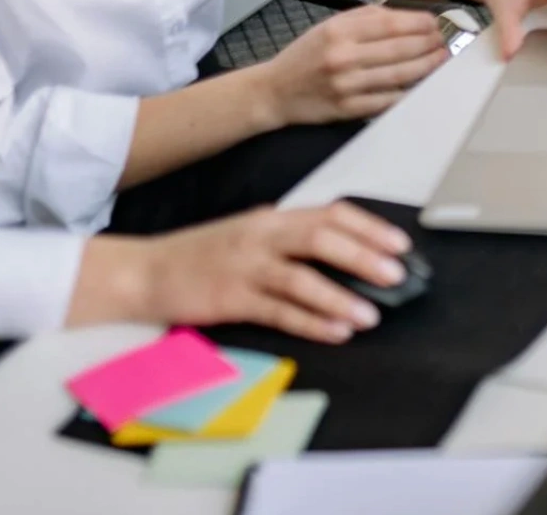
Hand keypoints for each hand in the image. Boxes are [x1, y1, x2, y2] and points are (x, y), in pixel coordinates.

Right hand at [95, 202, 410, 342]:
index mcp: (273, 218)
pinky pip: (278, 311)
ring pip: (302, 278)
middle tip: (397, 276)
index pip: (331, 214)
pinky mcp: (230, 299)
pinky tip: (335, 332)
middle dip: (364, 257)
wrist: (145, 271)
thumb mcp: (252, 235)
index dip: (370, 228)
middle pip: (322, 238)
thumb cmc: (204, 255)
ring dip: (341, 297)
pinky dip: (311, 322)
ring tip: (371, 315)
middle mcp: (262, 236)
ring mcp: (245, 267)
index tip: (400, 244)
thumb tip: (347, 254)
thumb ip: (292, 240)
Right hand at [256, 5, 446, 125]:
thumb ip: (367, 17)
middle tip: (443, 41)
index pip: (391, 24)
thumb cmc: (306, 55)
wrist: (274, 91)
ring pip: (400, 75)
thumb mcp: (330, 25)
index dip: (420, 23)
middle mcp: (343, 57)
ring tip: (441, 59)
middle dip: (430, 44)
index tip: (435, 23)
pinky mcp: (348, 109)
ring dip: (427, 67)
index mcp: (339, 32)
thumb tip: (407, 16)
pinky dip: (410, 92)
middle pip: (401, 49)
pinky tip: (423, 84)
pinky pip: (389, 100)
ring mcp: (347, 86)